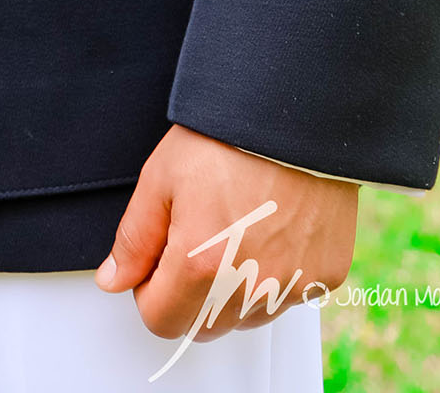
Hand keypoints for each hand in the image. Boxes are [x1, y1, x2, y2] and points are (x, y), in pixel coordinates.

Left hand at [98, 125, 356, 341]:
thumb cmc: (227, 138)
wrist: (293, 114)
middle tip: (196, 235)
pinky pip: (287, 297)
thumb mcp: (161, 178)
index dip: (150, 288)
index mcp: (200, 265)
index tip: (159, 257)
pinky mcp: (324, 277)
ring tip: (236, 226)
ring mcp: (291, 286)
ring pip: (246, 317)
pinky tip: (271, 228)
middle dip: (189, 293)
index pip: (161, 321)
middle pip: (203, 326)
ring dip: (233, 289)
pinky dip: (275, 275)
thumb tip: (115, 280)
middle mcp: (250, 288)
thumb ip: (134, 240)